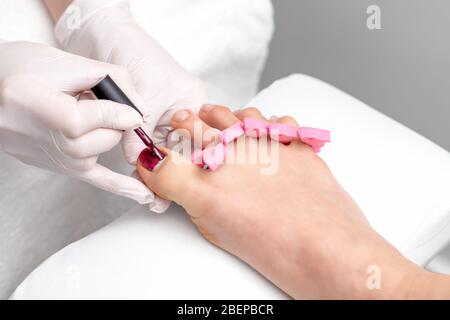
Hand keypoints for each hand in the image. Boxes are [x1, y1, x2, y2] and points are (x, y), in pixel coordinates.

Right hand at [0, 41, 152, 203]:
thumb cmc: (19, 70)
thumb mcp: (64, 62)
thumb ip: (110, 78)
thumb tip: (140, 107)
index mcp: (51, 113)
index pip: (104, 118)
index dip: (119, 109)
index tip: (127, 104)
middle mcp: (53, 143)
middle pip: (107, 137)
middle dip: (112, 118)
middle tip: (88, 98)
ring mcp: (56, 160)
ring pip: (103, 151)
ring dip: (103, 132)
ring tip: (76, 110)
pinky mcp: (59, 166)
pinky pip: (96, 180)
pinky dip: (121, 187)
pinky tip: (144, 195)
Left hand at [55, 1, 205, 210]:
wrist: (103, 35)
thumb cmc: (133, 52)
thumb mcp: (143, 98)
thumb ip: (140, 134)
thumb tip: (138, 164)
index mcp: (193, 101)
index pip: (196, 140)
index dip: (185, 165)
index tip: (175, 188)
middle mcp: (182, 108)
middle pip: (181, 146)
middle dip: (171, 169)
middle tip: (161, 195)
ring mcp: (164, 111)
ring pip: (163, 145)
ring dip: (154, 162)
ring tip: (152, 187)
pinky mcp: (145, 113)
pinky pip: (147, 139)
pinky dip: (141, 151)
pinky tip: (140, 166)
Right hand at [136, 105, 427, 298]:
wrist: (329, 249)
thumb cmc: (277, 248)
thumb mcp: (215, 228)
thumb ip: (185, 195)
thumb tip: (168, 177)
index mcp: (207, 182)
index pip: (166, 154)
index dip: (158, 150)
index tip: (159, 151)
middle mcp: (232, 153)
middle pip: (197, 122)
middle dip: (185, 122)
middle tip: (183, 122)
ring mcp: (266, 141)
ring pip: (234, 113)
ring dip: (221, 117)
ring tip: (216, 120)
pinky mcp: (295, 141)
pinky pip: (273, 119)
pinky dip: (261, 123)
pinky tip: (259, 133)